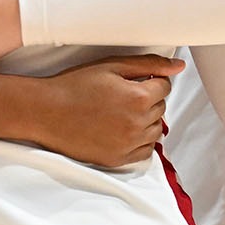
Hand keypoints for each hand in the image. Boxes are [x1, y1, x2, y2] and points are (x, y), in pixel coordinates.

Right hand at [30, 53, 183, 167]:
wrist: (46, 111)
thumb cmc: (75, 85)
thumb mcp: (111, 66)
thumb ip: (149, 65)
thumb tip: (178, 67)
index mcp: (139, 98)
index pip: (165, 87)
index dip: (150, 80)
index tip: (134, 80)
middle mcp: (138, 124)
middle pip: (160, 107)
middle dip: (147, 98)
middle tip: (121, 94)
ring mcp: (129, 144)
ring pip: (156, 129)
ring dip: (145, 119)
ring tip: (121, 111)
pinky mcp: (118, 159)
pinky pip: (145, 151)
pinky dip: (140, 140)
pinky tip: (122, 128)